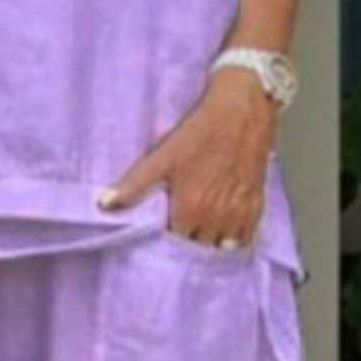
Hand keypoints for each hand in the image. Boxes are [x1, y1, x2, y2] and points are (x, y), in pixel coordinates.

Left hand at [98, 69, 277, 246]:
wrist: (241, 111)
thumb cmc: (200, 132)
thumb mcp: (162, 157)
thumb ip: (134, 185)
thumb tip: (104, 204)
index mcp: (189, 210)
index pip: (174, 246)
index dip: (167, 243)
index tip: (164, 235)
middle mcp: (215, 218)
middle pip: (199, 249)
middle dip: (189, 244)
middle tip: (182, 233)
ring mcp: (238, 214)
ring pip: (223, 248)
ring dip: (212, 245)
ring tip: (202, 234)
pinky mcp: (256, 206)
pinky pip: (246, 239)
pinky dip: (236, 240)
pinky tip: (226, 232)